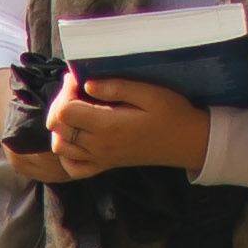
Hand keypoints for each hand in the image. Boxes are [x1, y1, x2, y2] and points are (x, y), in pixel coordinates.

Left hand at [41, 73, 213, 177]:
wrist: (188, 142)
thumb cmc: (172, 114)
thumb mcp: (149, 93)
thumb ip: (115, 88)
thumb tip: (87, 84)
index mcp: (108, 126)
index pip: (64, 111)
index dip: (66, 92)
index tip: (78, 79)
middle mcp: (99, 146)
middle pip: (58, 127)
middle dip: (60, 104)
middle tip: (76, 90)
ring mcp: (101, 158)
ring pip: (60, 147)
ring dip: (61, 127)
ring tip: (76, 110)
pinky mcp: (106, 165)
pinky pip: (74, 168)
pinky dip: (67, 154)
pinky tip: (76, 137)